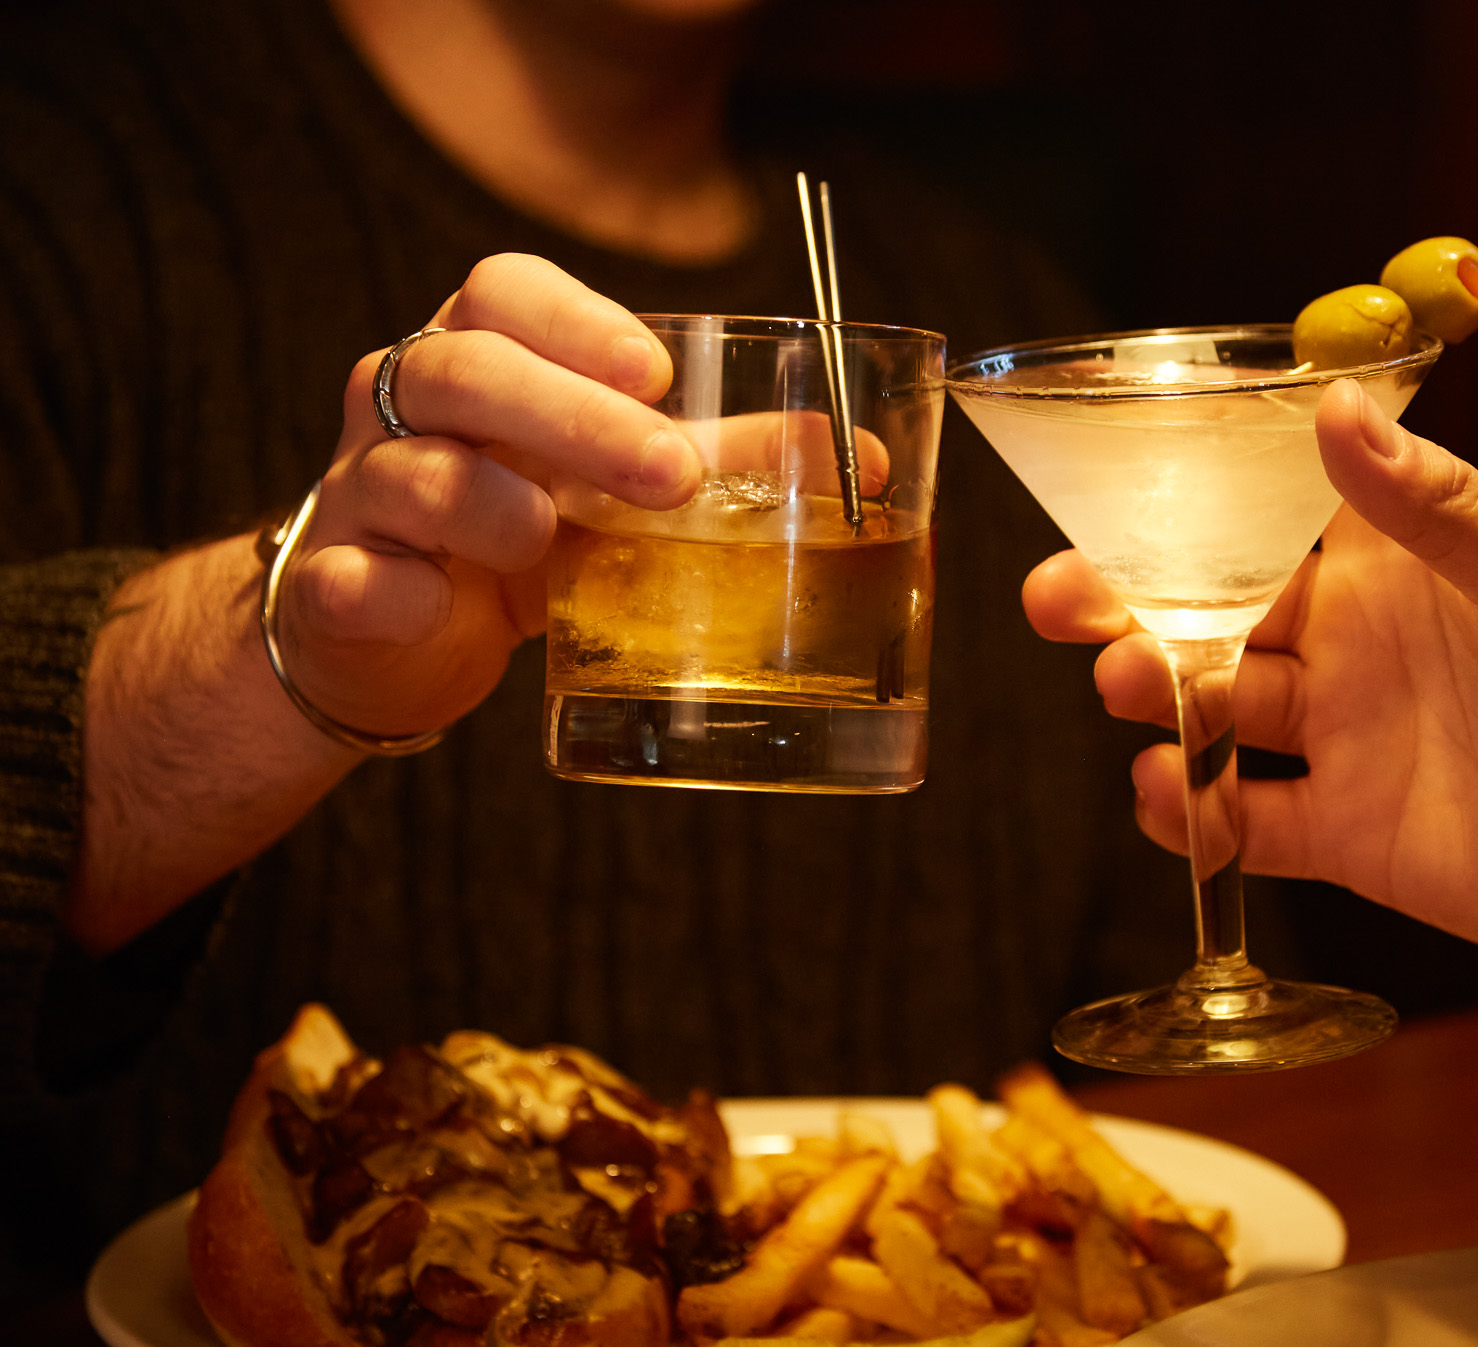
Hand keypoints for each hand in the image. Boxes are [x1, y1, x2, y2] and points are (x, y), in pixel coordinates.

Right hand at [276, 254, 695, 737]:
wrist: (394, 641)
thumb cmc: (518, 538)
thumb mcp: (617, 490)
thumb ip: (724, 463)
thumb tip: (860, 459)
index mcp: (481, 359)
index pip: (504, 290)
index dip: (574, 318)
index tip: (655, 371)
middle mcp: (404, 409)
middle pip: (461, 369)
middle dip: (570, 415)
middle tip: (669, 473)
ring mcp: (361, 495)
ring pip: (403, 467)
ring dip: (484, 498)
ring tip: (550, 538)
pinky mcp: (333, 587)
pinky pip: (344, 574)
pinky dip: (387, 585)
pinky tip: (436, 600)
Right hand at [1024, 379, 1477, 971]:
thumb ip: (1434, 507)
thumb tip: (1339, 411)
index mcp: (1394, 565)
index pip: (1257, 524)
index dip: (1175, 515)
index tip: (1102, 503)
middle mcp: (1358, 646)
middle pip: (1208, 617)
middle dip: (1126, 609)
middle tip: (1062, 603)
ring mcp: (1352, 742)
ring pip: (1216, 716)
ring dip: (1156, 701)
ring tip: (1130, 691)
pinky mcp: (1357, 837)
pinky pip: (1251, 825)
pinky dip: (1198, 818)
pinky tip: (1172, 799)